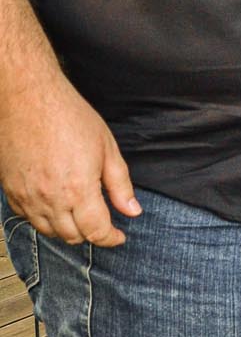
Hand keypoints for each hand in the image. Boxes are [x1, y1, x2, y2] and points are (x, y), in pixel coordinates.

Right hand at [0, 66, 139, 246]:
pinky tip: (54, 204)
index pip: (96, 232)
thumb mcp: (107, 148)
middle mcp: (50, 198)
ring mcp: (26, 196)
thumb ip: (120, 185)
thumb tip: (132, 210)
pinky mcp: (11, 190)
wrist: (28, 98)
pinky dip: (43, 218)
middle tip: (100, 221)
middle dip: (91, 234)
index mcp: (78, 189)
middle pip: (73, 237)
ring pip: (49, 231)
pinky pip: (28, 218)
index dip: (111, 238)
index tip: (118, 235)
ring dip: (67, 229)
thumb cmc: (68, 116)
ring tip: (78, 214)